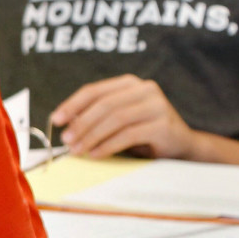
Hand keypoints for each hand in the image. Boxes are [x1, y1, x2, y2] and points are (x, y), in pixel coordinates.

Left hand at [50, 75, 200, 159]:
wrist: (182, 145)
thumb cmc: (144, 131)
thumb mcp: (119, 119)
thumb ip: (97, 116)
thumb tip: (65, 123)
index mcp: (130, 83)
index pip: (95, 90)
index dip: (72, 104)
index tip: (56, 119)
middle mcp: (145, 89)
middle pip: (104, 105)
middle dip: (81, 123)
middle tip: (66, 139)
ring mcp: (156, 106)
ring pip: (115, 119)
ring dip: (92, 136)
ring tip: (78, 150)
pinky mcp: (163, 125)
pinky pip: (128, 135)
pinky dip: (108, 145)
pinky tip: (96, 154)